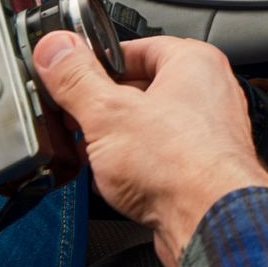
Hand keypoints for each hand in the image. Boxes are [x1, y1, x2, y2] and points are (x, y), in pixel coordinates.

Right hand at [34, 32, 267, 266]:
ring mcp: (207, 132)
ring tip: (91, 152)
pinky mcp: (200, 167)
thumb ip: (77, 79)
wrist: (211, 221)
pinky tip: (112, 180)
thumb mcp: (108, 113)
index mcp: (195, 63)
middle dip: (103, 107)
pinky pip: (158, 157)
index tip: (69, 76)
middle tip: (75, 119)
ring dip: (115, 140)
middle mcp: (208, 93)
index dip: (98, 63)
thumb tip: (56, 49)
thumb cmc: (182, 165)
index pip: (138, 46)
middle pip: (141, 88)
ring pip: (148, 126)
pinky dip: (133, 166)